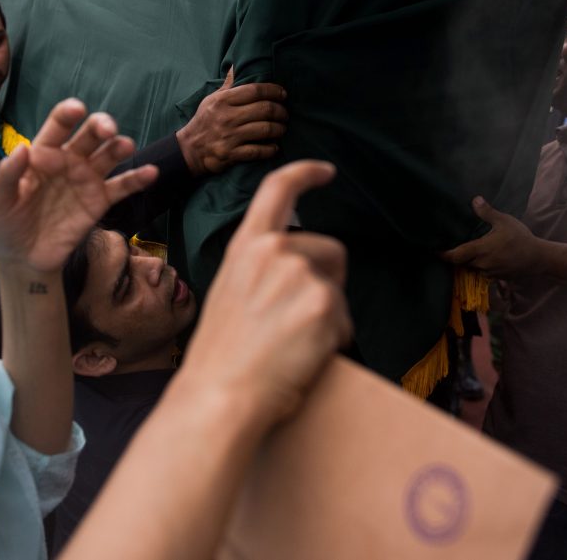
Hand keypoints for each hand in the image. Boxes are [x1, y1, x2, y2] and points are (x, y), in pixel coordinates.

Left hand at [0, 99, 157, 271]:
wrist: (24, 259)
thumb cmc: (6, 225)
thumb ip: (8, 176)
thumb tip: (21, 149)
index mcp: (42, 154)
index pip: (57, 127)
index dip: (67, 115)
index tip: (77, 109)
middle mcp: (68, 161)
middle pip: (88, 135)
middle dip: (99, 126)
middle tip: (106, 129)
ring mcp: (86, 180)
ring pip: (108, 156)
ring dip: (118, 146)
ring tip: (125, 146)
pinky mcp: (99, 201)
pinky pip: (122, 186)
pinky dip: (137, 178)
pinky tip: (151, 172)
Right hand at [175, 67, 287, 174]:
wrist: (189, 149)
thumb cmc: (204, 121)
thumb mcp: (211, 100)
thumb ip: (227, 85)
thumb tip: (236, 66)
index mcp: (223, 101)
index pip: (255, 90)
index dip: (274, 91)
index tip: (283, 94)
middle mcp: (227, 117)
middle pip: (265, 109)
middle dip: (281, 111)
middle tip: (284, 114)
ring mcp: (230, 136)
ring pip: (266, 129)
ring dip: (279, 129)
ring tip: (282, 128)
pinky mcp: (231, 154)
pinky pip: (258, 151)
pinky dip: (270, 149)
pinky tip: (274, 147)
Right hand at [178, 160, 351, 429]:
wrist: (221, 395)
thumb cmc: (221, 358)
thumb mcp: (229, 294)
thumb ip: (260, 271)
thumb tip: (295, 273)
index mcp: (246, 247)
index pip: (277, 190)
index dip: (305, 173)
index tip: (325, 171)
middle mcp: (274, 252)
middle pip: (330, 250)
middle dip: (327, 281)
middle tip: (297, 322)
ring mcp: (300, 275)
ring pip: (338, 288)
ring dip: (329, 315)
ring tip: (293, 345)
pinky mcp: (324, 303)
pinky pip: (345, 320)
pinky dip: (333, 340)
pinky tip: (303, 357)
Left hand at [441, 196, 541, 278]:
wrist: (539, 258)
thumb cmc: (521, 238)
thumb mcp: (504, 221)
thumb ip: (487, 212)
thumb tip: (475, 199)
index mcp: (480, 250)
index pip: (455, 256)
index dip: (443, 254)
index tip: (435, 250)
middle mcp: (481, 264)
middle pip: (462, 262)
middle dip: (456, 256)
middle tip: (450, 246)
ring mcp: (489, 272)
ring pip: (472, 267)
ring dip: (469, 260)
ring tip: (467, 250)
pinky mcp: (496, 277)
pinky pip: (483, 272)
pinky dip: (480, 265)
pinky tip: (484, 256)